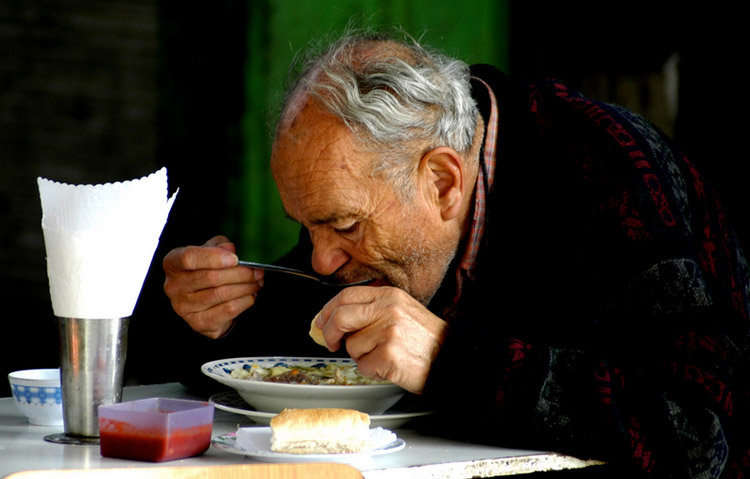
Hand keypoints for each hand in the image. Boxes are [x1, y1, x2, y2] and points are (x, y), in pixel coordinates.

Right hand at [162, 235, 263, 338]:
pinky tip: (250, 295)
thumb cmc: (206, 269)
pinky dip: (244, 301)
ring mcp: (183, 307)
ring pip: (221, 294)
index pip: (189, 258)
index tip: (235, 258)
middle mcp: (173, 286)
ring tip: (257, 282)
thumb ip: (219, 246)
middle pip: (211, 277)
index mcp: (173, 263)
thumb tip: (230, 250)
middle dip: (240, 273)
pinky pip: (228, 310)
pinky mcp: (198, 322)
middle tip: (257, 271)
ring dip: (245, 287)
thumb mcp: (210, 251)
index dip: (213, 257)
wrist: (203, 300)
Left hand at [315, 286, 446, 393]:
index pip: (346, 296)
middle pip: (341, 317)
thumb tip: (337, 318)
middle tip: (331, 343)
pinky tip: (389, 367)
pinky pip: (364, 366)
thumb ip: (373, 310)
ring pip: (352, 346)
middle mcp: (388, 310)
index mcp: (390, 295)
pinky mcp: (389, 355)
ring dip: (362, 357)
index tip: (321, 322)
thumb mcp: (403, 311)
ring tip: (383, 356)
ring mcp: (389, 332)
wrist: (452, 360)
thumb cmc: (427, 340)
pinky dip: (372, 371)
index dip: (328, 310)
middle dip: (329, 333)